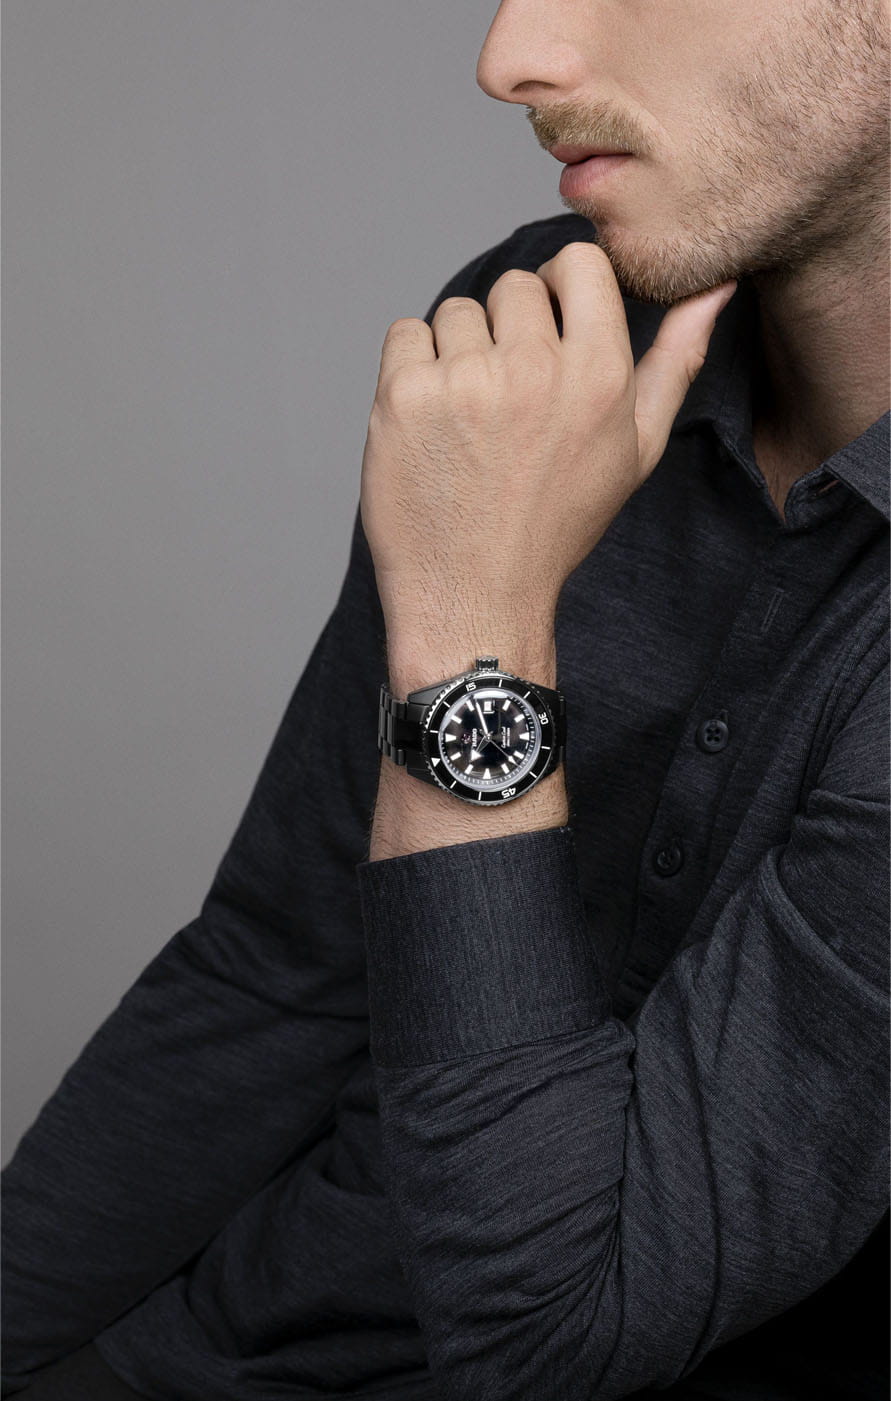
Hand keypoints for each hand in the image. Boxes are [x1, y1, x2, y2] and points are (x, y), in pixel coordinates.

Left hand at [359, 241, 735, 638]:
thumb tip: (715, 287)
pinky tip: (430, 424)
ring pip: (456, 311)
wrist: (475, 595)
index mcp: (600, 376)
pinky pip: (405, 335)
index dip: (558, 286)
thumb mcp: (636, 450)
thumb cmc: (556, 524)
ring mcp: (465, 381)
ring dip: (457, 353)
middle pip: (512, 286)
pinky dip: (411, 370)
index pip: (579, 262)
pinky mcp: (404, 396)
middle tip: (505, 400)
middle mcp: (535, 370)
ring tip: (467, 422)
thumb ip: (675, 362)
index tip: (547, 325)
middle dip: (506, 331)